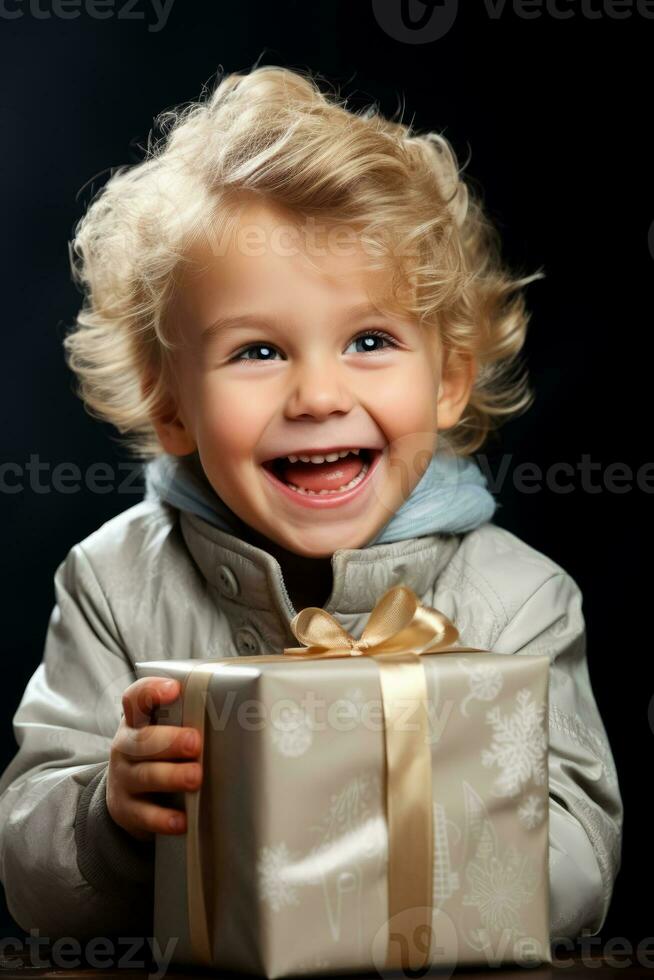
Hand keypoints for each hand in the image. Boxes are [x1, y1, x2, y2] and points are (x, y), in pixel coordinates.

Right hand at [107, 676, 201, 841]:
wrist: (127, 796)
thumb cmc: (158, 755)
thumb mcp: (163, 732)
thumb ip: (189, 719)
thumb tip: (243, 709)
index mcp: (136, 722)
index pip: (135, 698)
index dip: (151, 690)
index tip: (174, 689)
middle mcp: (125, 747)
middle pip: (141, 740)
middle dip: (170, 740)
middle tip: (195, 742)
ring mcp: (123, 779)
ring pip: (144, 776)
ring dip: (171, 776)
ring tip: (196, 777)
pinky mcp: (126, 810)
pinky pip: (144, 814)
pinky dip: (163, 818)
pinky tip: (182, 820)